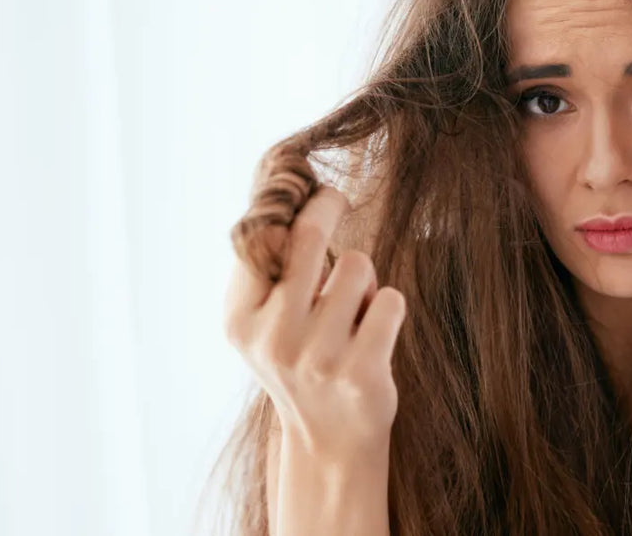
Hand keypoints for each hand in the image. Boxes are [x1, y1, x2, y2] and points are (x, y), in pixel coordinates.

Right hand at [224, 185, 406, 461]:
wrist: (330, 441)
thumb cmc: (302, 362)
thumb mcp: (265, 324)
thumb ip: (268, 271)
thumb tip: (291, 198)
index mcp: (241, 321)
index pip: (262, 238)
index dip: (291, 204)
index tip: (311, 191)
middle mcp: (273, 338)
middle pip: (308, 236)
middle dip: (328, 205)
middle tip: (336, 198)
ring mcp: (317, 357)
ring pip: (357, 265)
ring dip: (365, 278)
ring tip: (354, 311)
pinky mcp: (361, 372)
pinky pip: (390, 300)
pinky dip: (388, 307)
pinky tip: (374, 335)